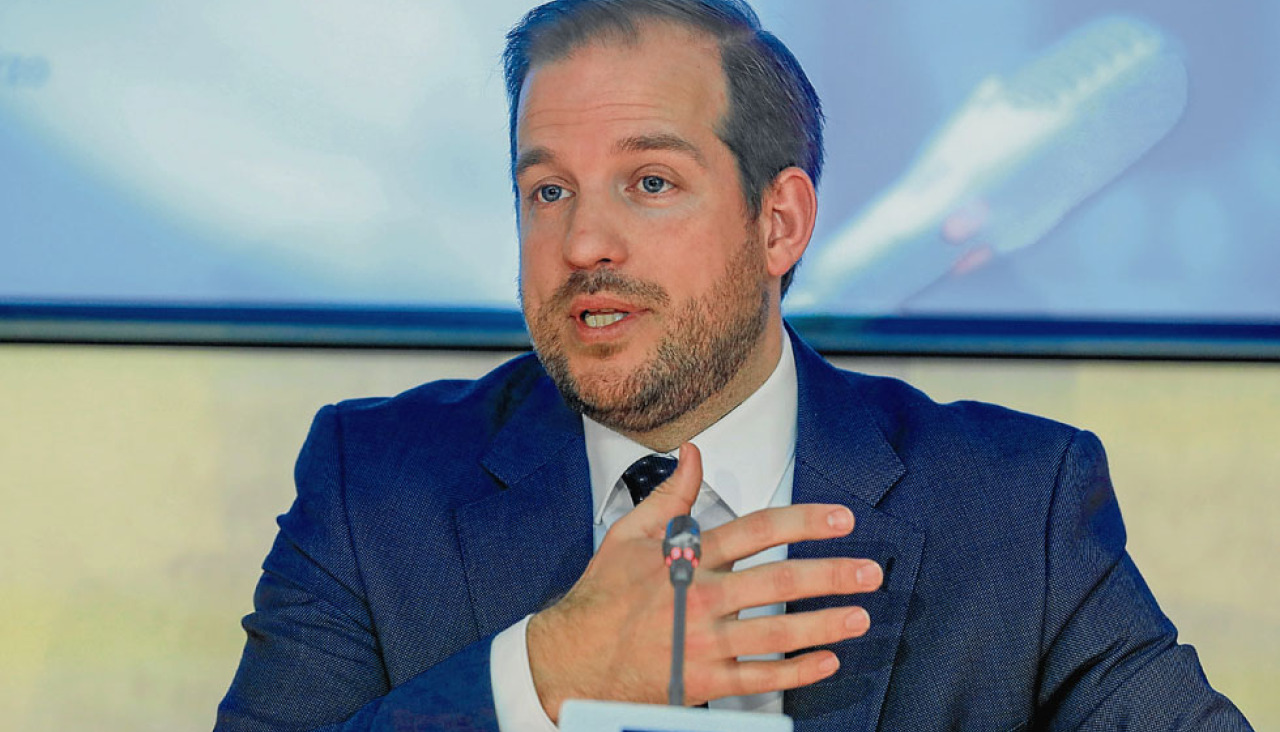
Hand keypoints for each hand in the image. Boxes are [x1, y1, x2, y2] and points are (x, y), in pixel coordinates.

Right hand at [527, 443, 881, 720]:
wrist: (572, 658)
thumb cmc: (603, 596)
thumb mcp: (629, 535)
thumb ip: (669, 495)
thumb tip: (692, 452)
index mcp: (687, 558)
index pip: (758, 530)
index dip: (805, 521)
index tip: (842, 520)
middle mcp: (701, 598)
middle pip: (780, 583)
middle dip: (832, 575)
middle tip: (870, 573)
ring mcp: (704, 643)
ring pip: (778, 634)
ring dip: (825, 624)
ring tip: (860, 616)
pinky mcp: (702, 682)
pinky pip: (760, 679)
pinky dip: (797, 672)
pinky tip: (827, 662)